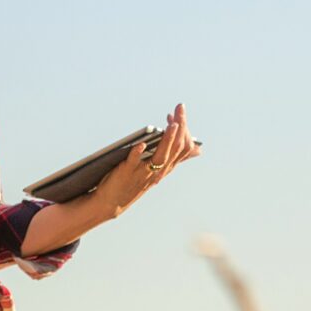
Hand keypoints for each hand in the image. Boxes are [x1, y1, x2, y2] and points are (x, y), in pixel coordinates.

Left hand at [87, 103, 200, 217]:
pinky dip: (138, 152)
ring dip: (168, 140)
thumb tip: (198, 150)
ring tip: (172, 124)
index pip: (184, 149)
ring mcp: (144, 172)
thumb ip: (175, 158)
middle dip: (180, 126)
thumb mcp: (158, 170)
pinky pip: (134, 162)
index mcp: (166, 168)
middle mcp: (159, 171)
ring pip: (161, 156)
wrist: (112, 202)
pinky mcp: (127, 172)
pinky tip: (141, 143)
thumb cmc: (135, 182)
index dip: (184, 131)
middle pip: (176, 148)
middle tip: (180, 108)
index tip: (179, 115)